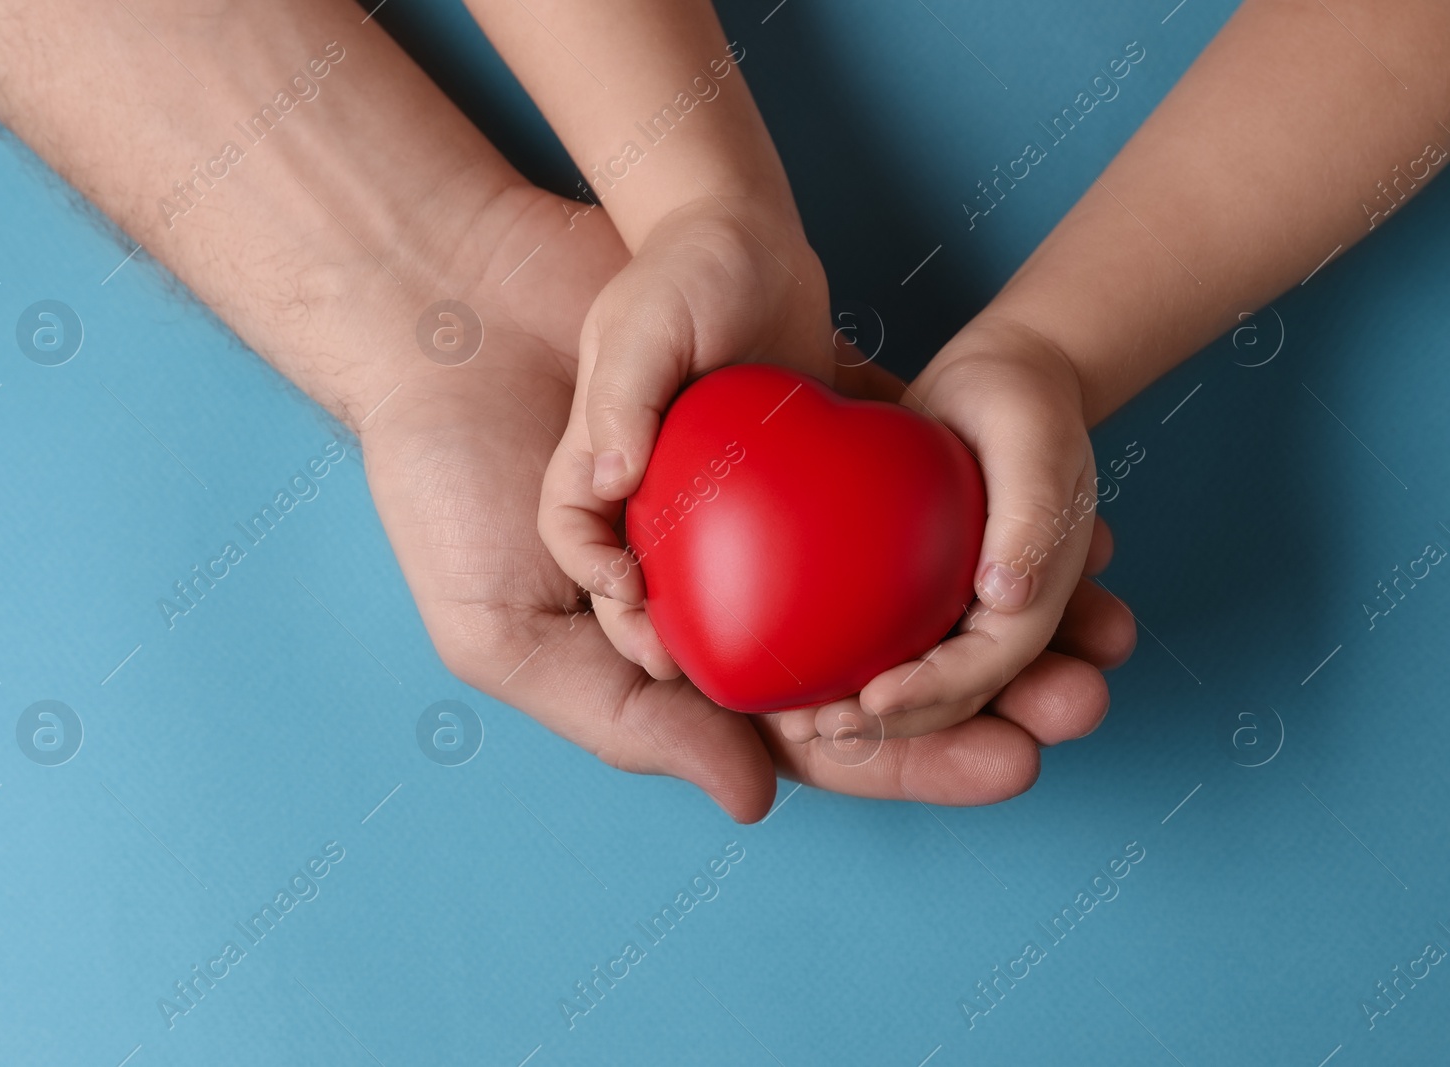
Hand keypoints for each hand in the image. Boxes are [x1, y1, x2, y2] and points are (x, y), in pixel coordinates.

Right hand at [365, 185, 1133, 815]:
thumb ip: (623, 718)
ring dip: (1007, 603)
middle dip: (989, 690)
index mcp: (679, 661)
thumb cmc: (447, 482)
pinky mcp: (799, 417)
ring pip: (913, 572)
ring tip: (1106, 624)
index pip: (814, 732)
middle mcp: (739, 591)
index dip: (913, 755)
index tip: (1010, 759)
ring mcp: (775, 505)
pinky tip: (1058, 516)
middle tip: (1084, 700)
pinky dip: (978, 496)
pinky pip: (904, 465)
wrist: (446, 315)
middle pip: (886, 661)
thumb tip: (756, 799)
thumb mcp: (508, 624)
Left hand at [796, 315, 1135, 741]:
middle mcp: (997, 622)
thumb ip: (1030, 519)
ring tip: (794, 727)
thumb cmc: (1021, 405)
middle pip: (946, 697)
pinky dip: (844, 672)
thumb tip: (1006, 599)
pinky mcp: (917, 598)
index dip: (935, 693)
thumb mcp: (1034, 444)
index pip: (987, 666)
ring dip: (859, 717)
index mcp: (1036, 599)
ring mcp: (957, 615)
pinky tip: (789, 684)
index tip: (873, 703)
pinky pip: (882, 649)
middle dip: (887, 727)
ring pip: (910, 686)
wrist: (996, 383)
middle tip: (816, 732)